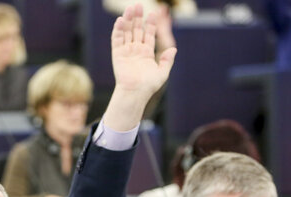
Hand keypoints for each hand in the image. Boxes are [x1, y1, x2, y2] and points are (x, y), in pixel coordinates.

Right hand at [103, 4, 176, 130]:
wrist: (136, 93)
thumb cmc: (149, 86)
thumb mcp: (163, 72)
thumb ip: (167, 60)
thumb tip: (173, 49)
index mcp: (146, 53)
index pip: (148, 34)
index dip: (150, 24)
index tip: (153, 13)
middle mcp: (135, 50)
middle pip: (136, 30)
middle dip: (138, 17)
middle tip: (139, 4)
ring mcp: (126, 51)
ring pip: (127, 32)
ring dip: (128, 20)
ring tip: (131, 7)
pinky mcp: (117, 54)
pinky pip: (117, 40)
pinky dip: (118, 30)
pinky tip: (121, 20)